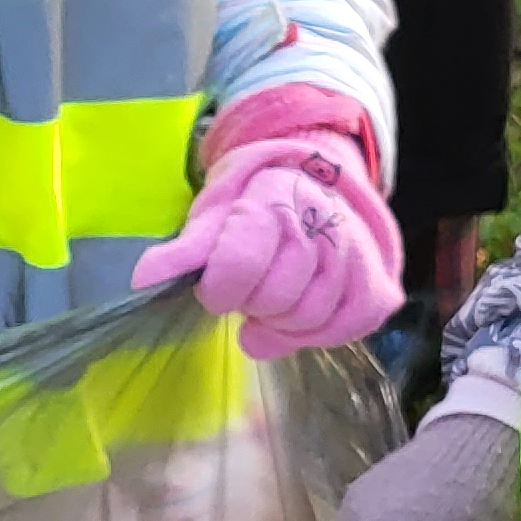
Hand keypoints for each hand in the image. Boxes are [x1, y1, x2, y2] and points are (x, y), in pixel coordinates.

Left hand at [133, 132, 403, 357]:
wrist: (317, 187)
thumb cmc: (256, 206)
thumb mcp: (215, 214)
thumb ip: (185, 250)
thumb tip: (144, 279)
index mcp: (275, 205)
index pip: (238, 268)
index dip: (221, 290)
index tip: (219, 283)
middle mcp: (323, 227)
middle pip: (273, 303)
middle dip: (253, 302)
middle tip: (254, 284)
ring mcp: (356, 258)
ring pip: (305, 322)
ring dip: (282, 319)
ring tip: (279, 291)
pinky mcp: (377, 288)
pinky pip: (337, 333)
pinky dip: (314, 332)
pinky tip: (304, 307)